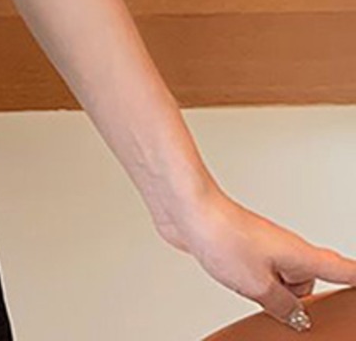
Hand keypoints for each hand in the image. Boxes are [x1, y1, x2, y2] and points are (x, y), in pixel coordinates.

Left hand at [154, 187, 355, 329]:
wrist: (185, 207)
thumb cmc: (222, 233)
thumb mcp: (258, 286)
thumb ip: (283, 307)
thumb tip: (298, 318)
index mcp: (301, 255)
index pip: (342, 270)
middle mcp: (285, 247)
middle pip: (305, 283)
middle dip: (293, 299)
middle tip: (276, 302)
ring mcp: (261, 245)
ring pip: (277, 279)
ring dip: (266, 290)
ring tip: (245, 284)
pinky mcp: (239, 245)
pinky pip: (254, 271)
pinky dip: (249, 281)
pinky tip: (234, 278)